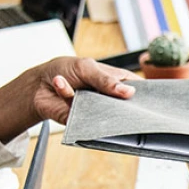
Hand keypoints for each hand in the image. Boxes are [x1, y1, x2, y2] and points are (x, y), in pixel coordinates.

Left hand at [0, 57, 140, 142]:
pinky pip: (81, 115)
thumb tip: (129, 92)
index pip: (135, 88)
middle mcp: (107, 98)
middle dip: (123, 105)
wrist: (38, 84)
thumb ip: (107, 80)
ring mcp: (95, 110)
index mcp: (114, 81)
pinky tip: (60, 82)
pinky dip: (67, 94)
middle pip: (124, 106)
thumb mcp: (87, 68)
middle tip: (116, 97)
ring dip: (93, 102)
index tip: (150, 98)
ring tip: (80, 89)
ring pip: (105, 114)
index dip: (143, 94)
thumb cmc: (65, 70)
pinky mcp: (81, 120)